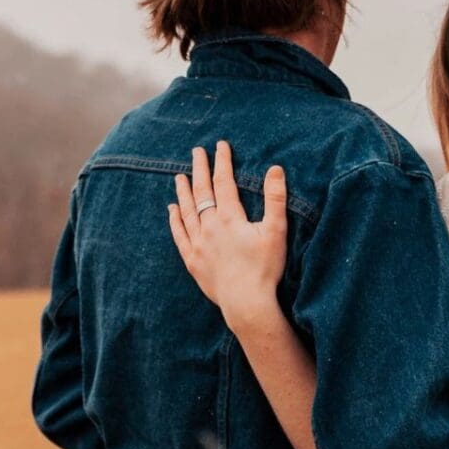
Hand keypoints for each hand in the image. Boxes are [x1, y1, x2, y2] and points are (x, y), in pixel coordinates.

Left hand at [168, 141, 288, 332]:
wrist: (247, 303)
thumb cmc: (265, 268)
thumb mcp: (276, 231)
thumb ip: (275, 198)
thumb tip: (275, 169)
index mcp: (230, 218)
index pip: (224, 182)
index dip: (222, 162)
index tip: (220, 145)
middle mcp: (209, 227)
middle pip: (202, 192)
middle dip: (199, 169)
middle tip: (196, 152)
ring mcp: (198, 244)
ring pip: (187, 211)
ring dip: (183, 191)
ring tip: (180, 176)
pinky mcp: (193, 261)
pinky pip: (179, 235)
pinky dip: (175, 220)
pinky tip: (172, 209)